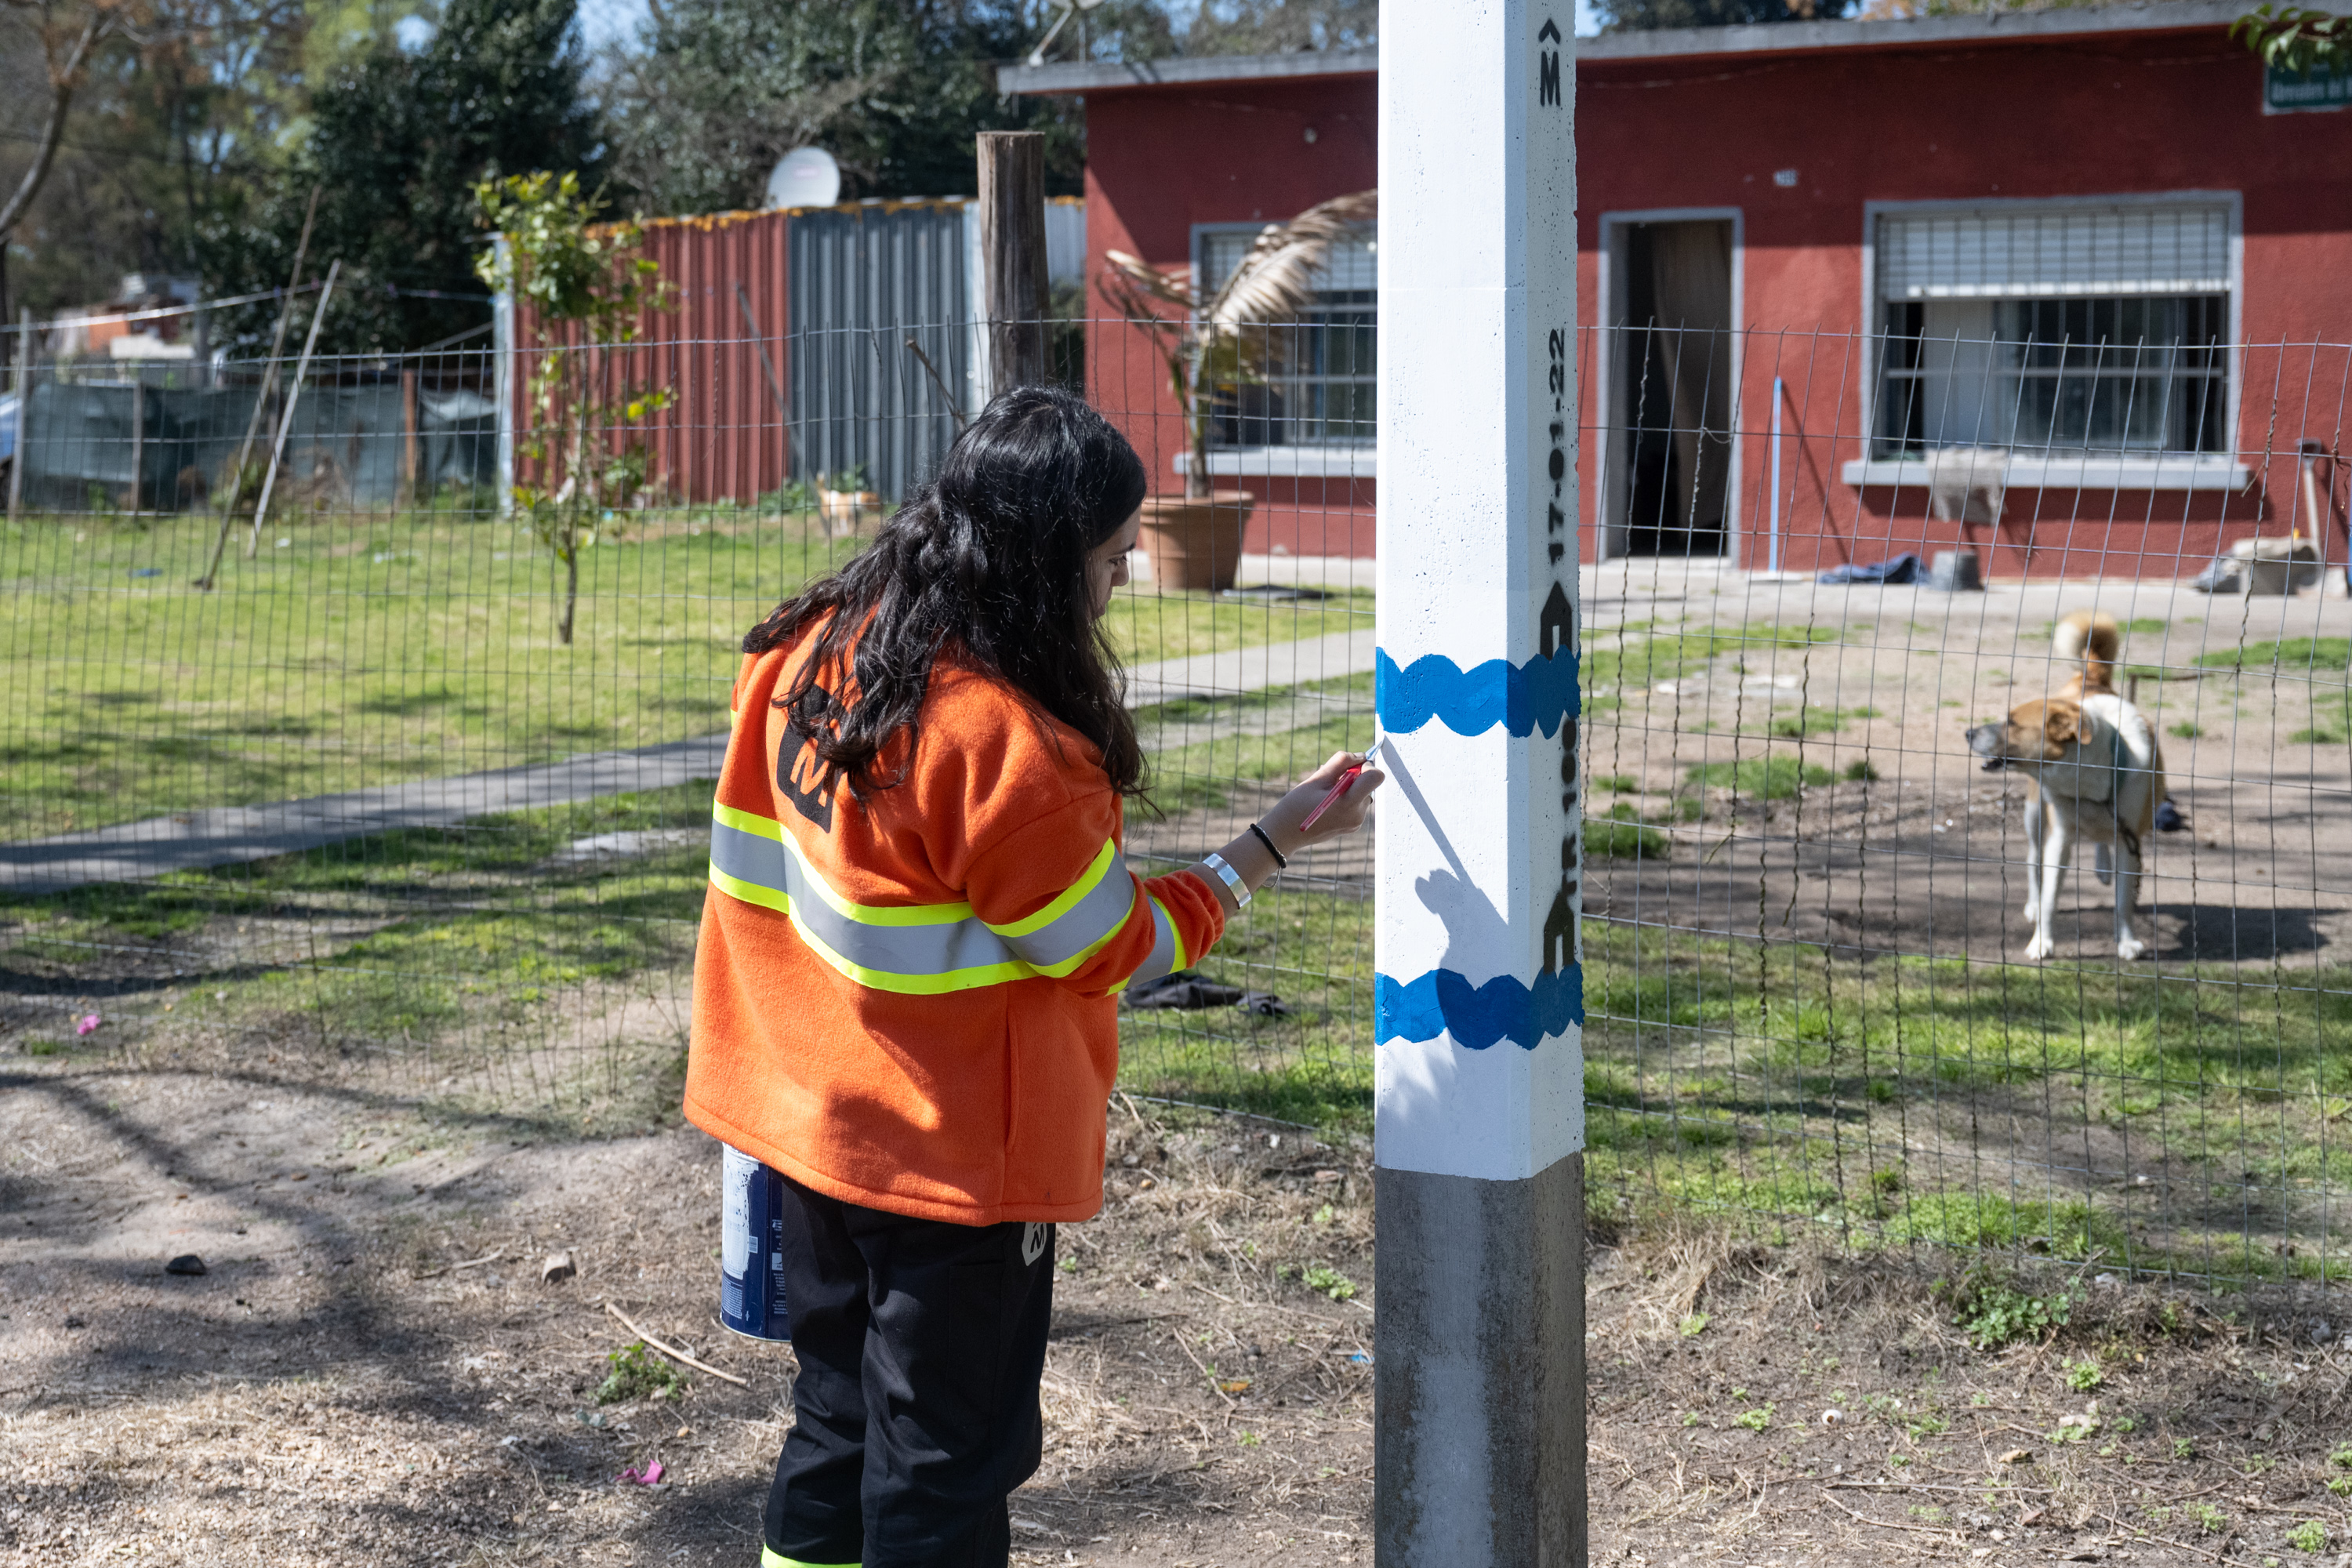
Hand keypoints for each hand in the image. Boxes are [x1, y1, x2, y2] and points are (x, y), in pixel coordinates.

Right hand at [1258, 749, 1385, 854]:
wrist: (1286, 834)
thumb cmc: (1297, 805)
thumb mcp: (1317, 778)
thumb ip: (1341, 762)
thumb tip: (1360, 756)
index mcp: (1348, 803)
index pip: (1376, 777)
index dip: (1366, 766)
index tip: (1351, 767)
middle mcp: (1357, 814)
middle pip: (1369, 784)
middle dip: (1354, 777)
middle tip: (1331, 781)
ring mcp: (1356, 822)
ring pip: (1362, 793)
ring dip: (1349, 787)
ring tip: (1325, 794)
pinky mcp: (1353, 826)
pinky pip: (1356, 804)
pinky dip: (1346, 798)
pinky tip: (1328, 803)